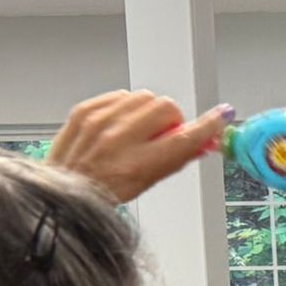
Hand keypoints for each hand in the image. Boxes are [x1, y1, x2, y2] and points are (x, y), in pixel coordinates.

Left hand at [48, 89, 232, 202]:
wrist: (64, 188)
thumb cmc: (105, 191)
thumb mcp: (149, 182)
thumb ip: (178, 158)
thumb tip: (203, 140)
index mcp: (138, 163)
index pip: (185, 138)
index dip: (208, 126)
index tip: (222, 116)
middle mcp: (119, 139)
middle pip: (166, 107)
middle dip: (170, 120)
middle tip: (162, 134)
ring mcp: (99, 121)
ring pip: (144, 97)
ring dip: (147, 111)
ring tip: (137, 129)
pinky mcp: (85, 110)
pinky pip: (120, 95)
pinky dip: (125, 107)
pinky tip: (119, 124)